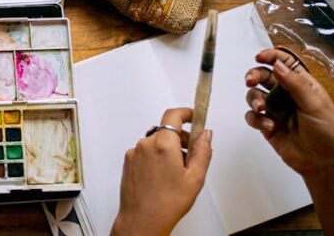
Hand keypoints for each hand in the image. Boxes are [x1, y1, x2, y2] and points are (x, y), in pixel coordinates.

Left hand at [111, 108, 212, 235]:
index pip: (173, 115)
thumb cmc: (167, 203)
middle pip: (166, 130)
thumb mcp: (195, 178)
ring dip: (168, 149)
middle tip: (192, 154)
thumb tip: (206, 134)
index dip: (186, 113)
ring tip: (177, 171)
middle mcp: (145, 145)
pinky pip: (145, 152)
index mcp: (163, 145)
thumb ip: (202, 151)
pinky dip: (156, 157)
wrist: (142, 220)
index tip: (194, 117)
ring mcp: (134, 153)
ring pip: (155, 142)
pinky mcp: (128, 162)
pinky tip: (163, 176)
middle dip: (181, 138)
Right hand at [244, 49, 333, 179]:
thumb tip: (277, 65)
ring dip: (254, 99)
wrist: (323, 164)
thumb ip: (295, 84)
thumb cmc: (328, 133)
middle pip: (264, 76)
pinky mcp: (266, 125)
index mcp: (303, 85)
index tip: (260, 57)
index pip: (285, 63)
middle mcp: (287, 95)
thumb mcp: (315, 105)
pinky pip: (252, 116)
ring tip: (261, 108)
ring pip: (254, 95)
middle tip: (250, 81)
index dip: (272, 57)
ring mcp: (275, 110)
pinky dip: (256, 119)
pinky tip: (268, 126)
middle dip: (254, 76)